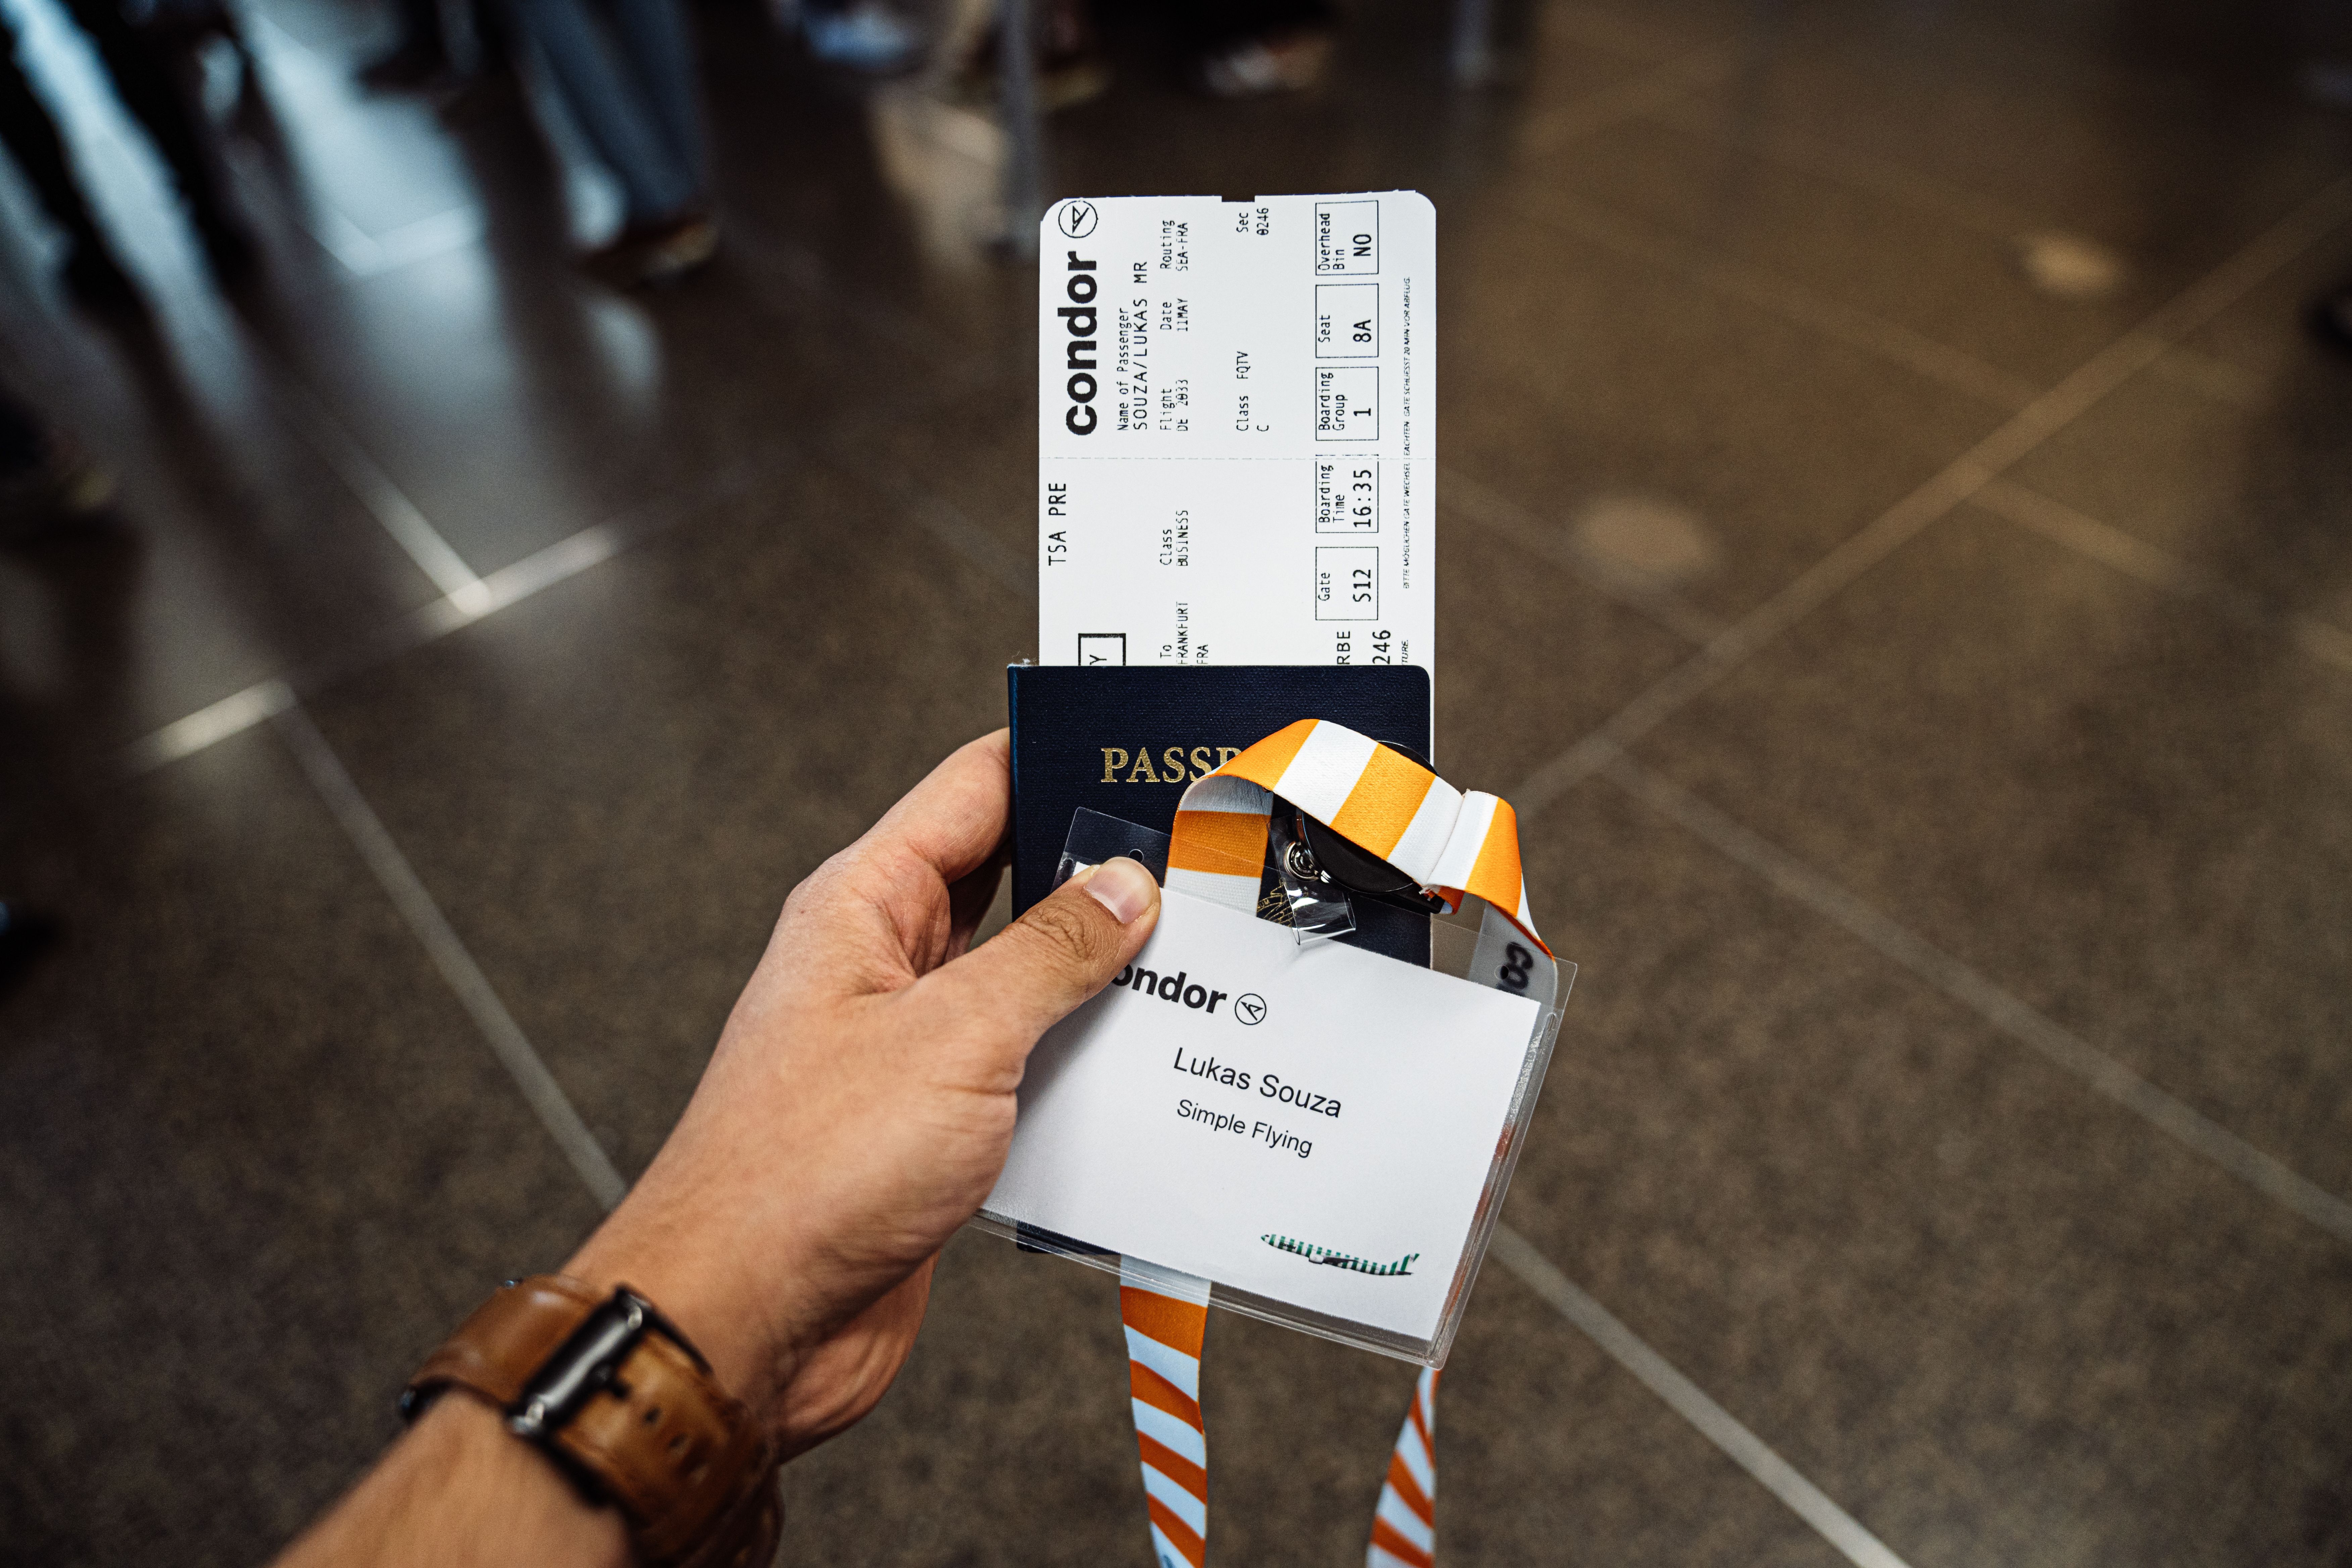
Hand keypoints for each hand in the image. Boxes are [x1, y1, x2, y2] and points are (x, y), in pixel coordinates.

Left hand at [566, 730, 1159, 1454]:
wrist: (746, 1323)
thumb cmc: (800, 1174)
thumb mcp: (955, 1036)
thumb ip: (1050, 954)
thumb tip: (1121, 888)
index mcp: (864, 906)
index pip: (974, 788)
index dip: (1055, 752)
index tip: (1136, 739)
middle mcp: (883, 966)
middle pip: (1010, 881)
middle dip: (1100, 868)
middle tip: (1199, 855)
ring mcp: (910, 1047)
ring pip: (1027, 981)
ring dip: (1103, 979)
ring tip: (1200, 962)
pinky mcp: (936, 1126)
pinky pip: (1027, 1069)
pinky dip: (1087, 1066)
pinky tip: (1154, 1070)